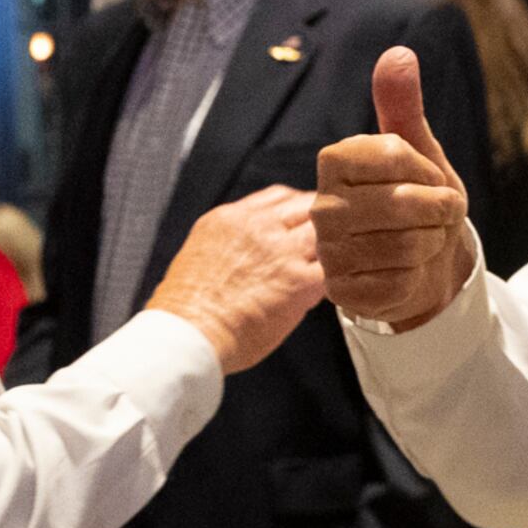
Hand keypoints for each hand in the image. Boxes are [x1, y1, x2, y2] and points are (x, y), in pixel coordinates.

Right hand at [146, 186, 326, 373]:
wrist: (188, 332)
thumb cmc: (186, 307)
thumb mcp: (200, 253)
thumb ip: (230, 244)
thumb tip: (249, 256)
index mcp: (231, 218)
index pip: (280, 195)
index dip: (299, 207)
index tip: (306, 218)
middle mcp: (258, 227)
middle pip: (308, 206)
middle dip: (322, 220)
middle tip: (333, 235)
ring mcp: (281, 252)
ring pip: (325, 231)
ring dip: (335, 244)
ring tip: (340, 257)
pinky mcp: (298, 281)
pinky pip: (335, 268)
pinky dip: (341, 274)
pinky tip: (340, 284)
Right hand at [313, 49, 478, 330]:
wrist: (424, 263)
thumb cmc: (420, 201)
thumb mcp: (420, 152)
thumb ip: (403, 105)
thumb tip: (398, 53)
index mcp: (335, 161)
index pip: (395, 153)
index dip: (427, 171)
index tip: (430, 180)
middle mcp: (320, 205)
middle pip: (402, 203)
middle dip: (438, 211)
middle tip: (438, 215)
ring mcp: (327, 251)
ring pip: (404, 246)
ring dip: (430, 244)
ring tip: (423, 241)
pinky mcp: (340, 292)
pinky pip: (397, 283)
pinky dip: (415, 278)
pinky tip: (407, 272)